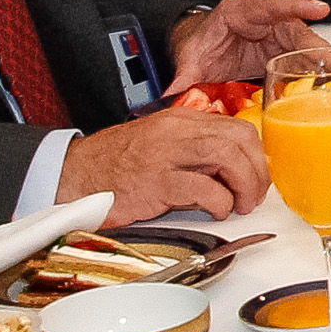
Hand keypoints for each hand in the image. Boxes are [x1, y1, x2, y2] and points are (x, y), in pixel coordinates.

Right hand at [58, 99, 270, 222]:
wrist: (72, 174)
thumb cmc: (115, 163)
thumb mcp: (160, 143)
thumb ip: (193, 148)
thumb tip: (233, 168)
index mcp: (181, 120)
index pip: (237, 127)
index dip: (256, 154)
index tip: (258, 174)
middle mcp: (176, 131)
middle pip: (240, 140)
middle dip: (257, 170)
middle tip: (255, 194)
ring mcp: (166, 155)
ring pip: (228, 157)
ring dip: (245, 185)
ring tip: (241, 205)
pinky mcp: (155, 182)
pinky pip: (203, 189)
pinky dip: (220, 202)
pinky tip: (217, 211)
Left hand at [163, 0, 329, 87]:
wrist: (202, 48)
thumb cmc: (201, 42)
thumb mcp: (191, 57)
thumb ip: (184, 75)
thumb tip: (172, 95)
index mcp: (242, 10)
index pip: (273, 4)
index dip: (297, 6)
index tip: (319, 9)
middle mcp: (267, 19)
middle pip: (296, 29)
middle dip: (318, 45)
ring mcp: (278, 35)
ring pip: (305, 45)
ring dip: (322, 61)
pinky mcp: (284, 52)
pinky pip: (303, 60)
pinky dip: (314, 72)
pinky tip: (327, 84)